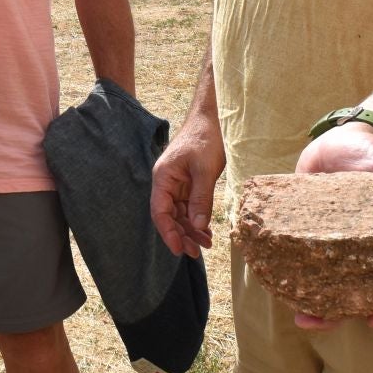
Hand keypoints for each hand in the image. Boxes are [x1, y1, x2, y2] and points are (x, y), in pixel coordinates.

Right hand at [151, 111, 225, 258]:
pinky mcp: (188, 184)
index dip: (168, 232)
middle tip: (195, 253)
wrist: (212, 119)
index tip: (178, 249)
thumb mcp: (205, 170)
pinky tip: (206, 232)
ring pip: (180, 214)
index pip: (160, 211)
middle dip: (181, 235)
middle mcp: (167, 183)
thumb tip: (197, 226)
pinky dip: (197, 220)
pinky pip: (189, 207)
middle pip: (169, 216)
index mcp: (163, 177)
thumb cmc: (205, 138)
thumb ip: (201, 199)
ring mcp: (177, 184)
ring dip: (191, 230)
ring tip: (205, 245)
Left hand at [291, 122, 372, 330]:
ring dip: (318, 307)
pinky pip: (309, 265)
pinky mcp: (313, 238)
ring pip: (334, 287)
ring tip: (299, 317)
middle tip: (316, 323)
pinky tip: (283, 289)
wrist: (338, 139)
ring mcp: (340, 248)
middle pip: (365, 295)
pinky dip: (298, 279)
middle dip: (342, 315)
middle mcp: (370, 253)